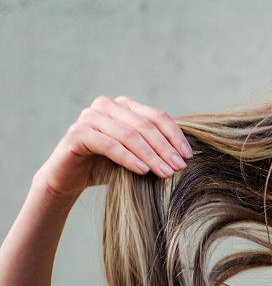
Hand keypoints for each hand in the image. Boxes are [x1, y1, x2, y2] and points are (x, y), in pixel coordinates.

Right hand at [34, 96, 192, 197]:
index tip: (188, 156)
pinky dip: (129, 159)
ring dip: (151, 156)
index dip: (175, 136)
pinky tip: (143, 171)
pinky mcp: (77, 132)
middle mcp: (106, 105)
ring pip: (130, 135)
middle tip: (179, 167)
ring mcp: (90, 116)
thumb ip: (155, 147)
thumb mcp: (136, 155)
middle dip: (165, 148)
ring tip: (165, 173)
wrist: (69, 179)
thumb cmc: (106, 166)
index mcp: (124, 106)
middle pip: (146, 126)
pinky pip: (110, 145)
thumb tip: (187, 154)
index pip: (157, 117)